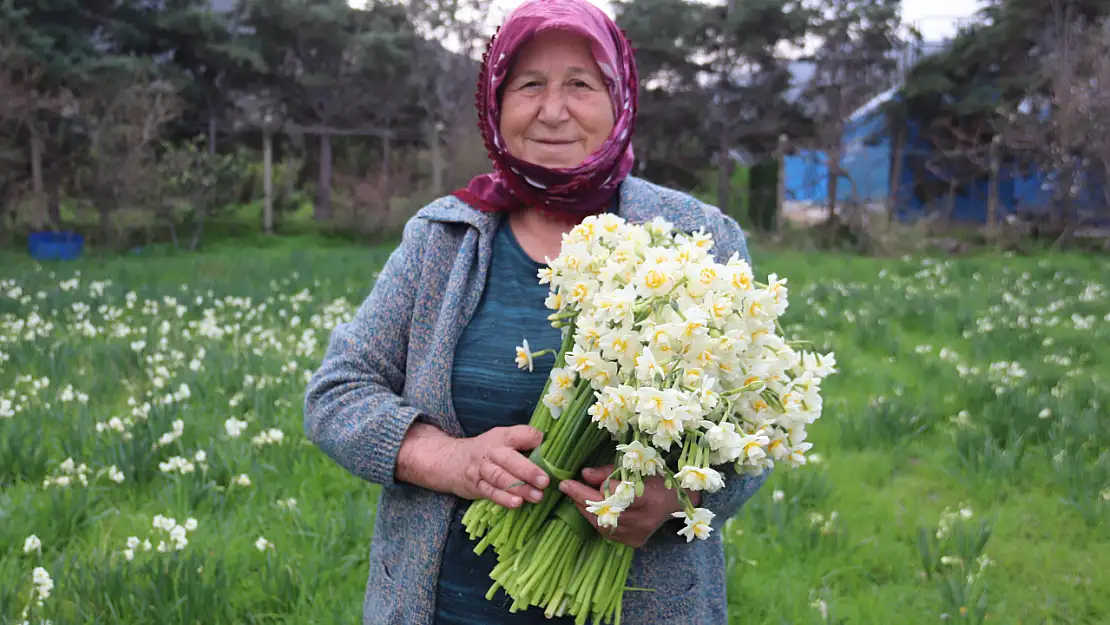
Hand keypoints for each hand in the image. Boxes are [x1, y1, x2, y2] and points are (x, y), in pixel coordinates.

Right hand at [444, 425, 550, 508]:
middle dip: (528, 471)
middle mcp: (490, 452)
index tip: (543, 443)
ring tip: (537, 496)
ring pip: (500, 478)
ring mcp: (481, 469)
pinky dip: (503, 499)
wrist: (452, 461)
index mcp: (501, 437)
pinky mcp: (476, 485)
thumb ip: (524, 442)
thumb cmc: (488, 451)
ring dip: (519, 488)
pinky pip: (490, 492)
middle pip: (509, 460)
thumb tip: (551, 447)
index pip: (516, 434)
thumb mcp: (503, 439)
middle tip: (545, 481)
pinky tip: (517, 504)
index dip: (530, 437)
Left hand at [558, 465, 700, 547]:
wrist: (677, 502)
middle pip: (604, 512)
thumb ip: (610, 471)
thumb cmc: (658, 479)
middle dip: (581, 499)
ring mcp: (639, 534)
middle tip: (566, 487)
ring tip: (576, 496)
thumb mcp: (637, 468)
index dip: (586, 489)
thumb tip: (584, 474)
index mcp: (649, 498)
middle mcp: (644, 520)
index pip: (611, 495)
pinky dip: (597, 520)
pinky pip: (608, 533)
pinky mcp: (635, 542)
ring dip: (586, 510)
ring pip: (603, 525)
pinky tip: (592, 509)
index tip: (566, 482)